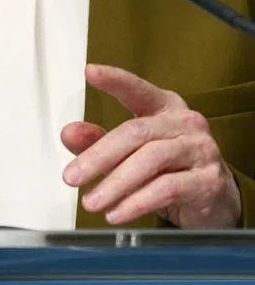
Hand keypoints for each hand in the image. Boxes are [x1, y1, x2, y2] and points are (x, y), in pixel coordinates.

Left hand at [61, 62, 240, 228]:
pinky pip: (167, 189)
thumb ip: (98, 141)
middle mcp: (185, 124)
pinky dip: (137, 202)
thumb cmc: (170, 167)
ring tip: (92, 201)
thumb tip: (69, 134)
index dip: (115, 80)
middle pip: (135, 133)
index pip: (138, 90)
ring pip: (151, 160)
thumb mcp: (130, 152)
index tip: (90, 72)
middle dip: (99, 156)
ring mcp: (201, 151)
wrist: (214, 199)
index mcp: (164, 107)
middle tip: (72, 177)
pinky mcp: (208, 181)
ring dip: (115, 184)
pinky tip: (117, 212)